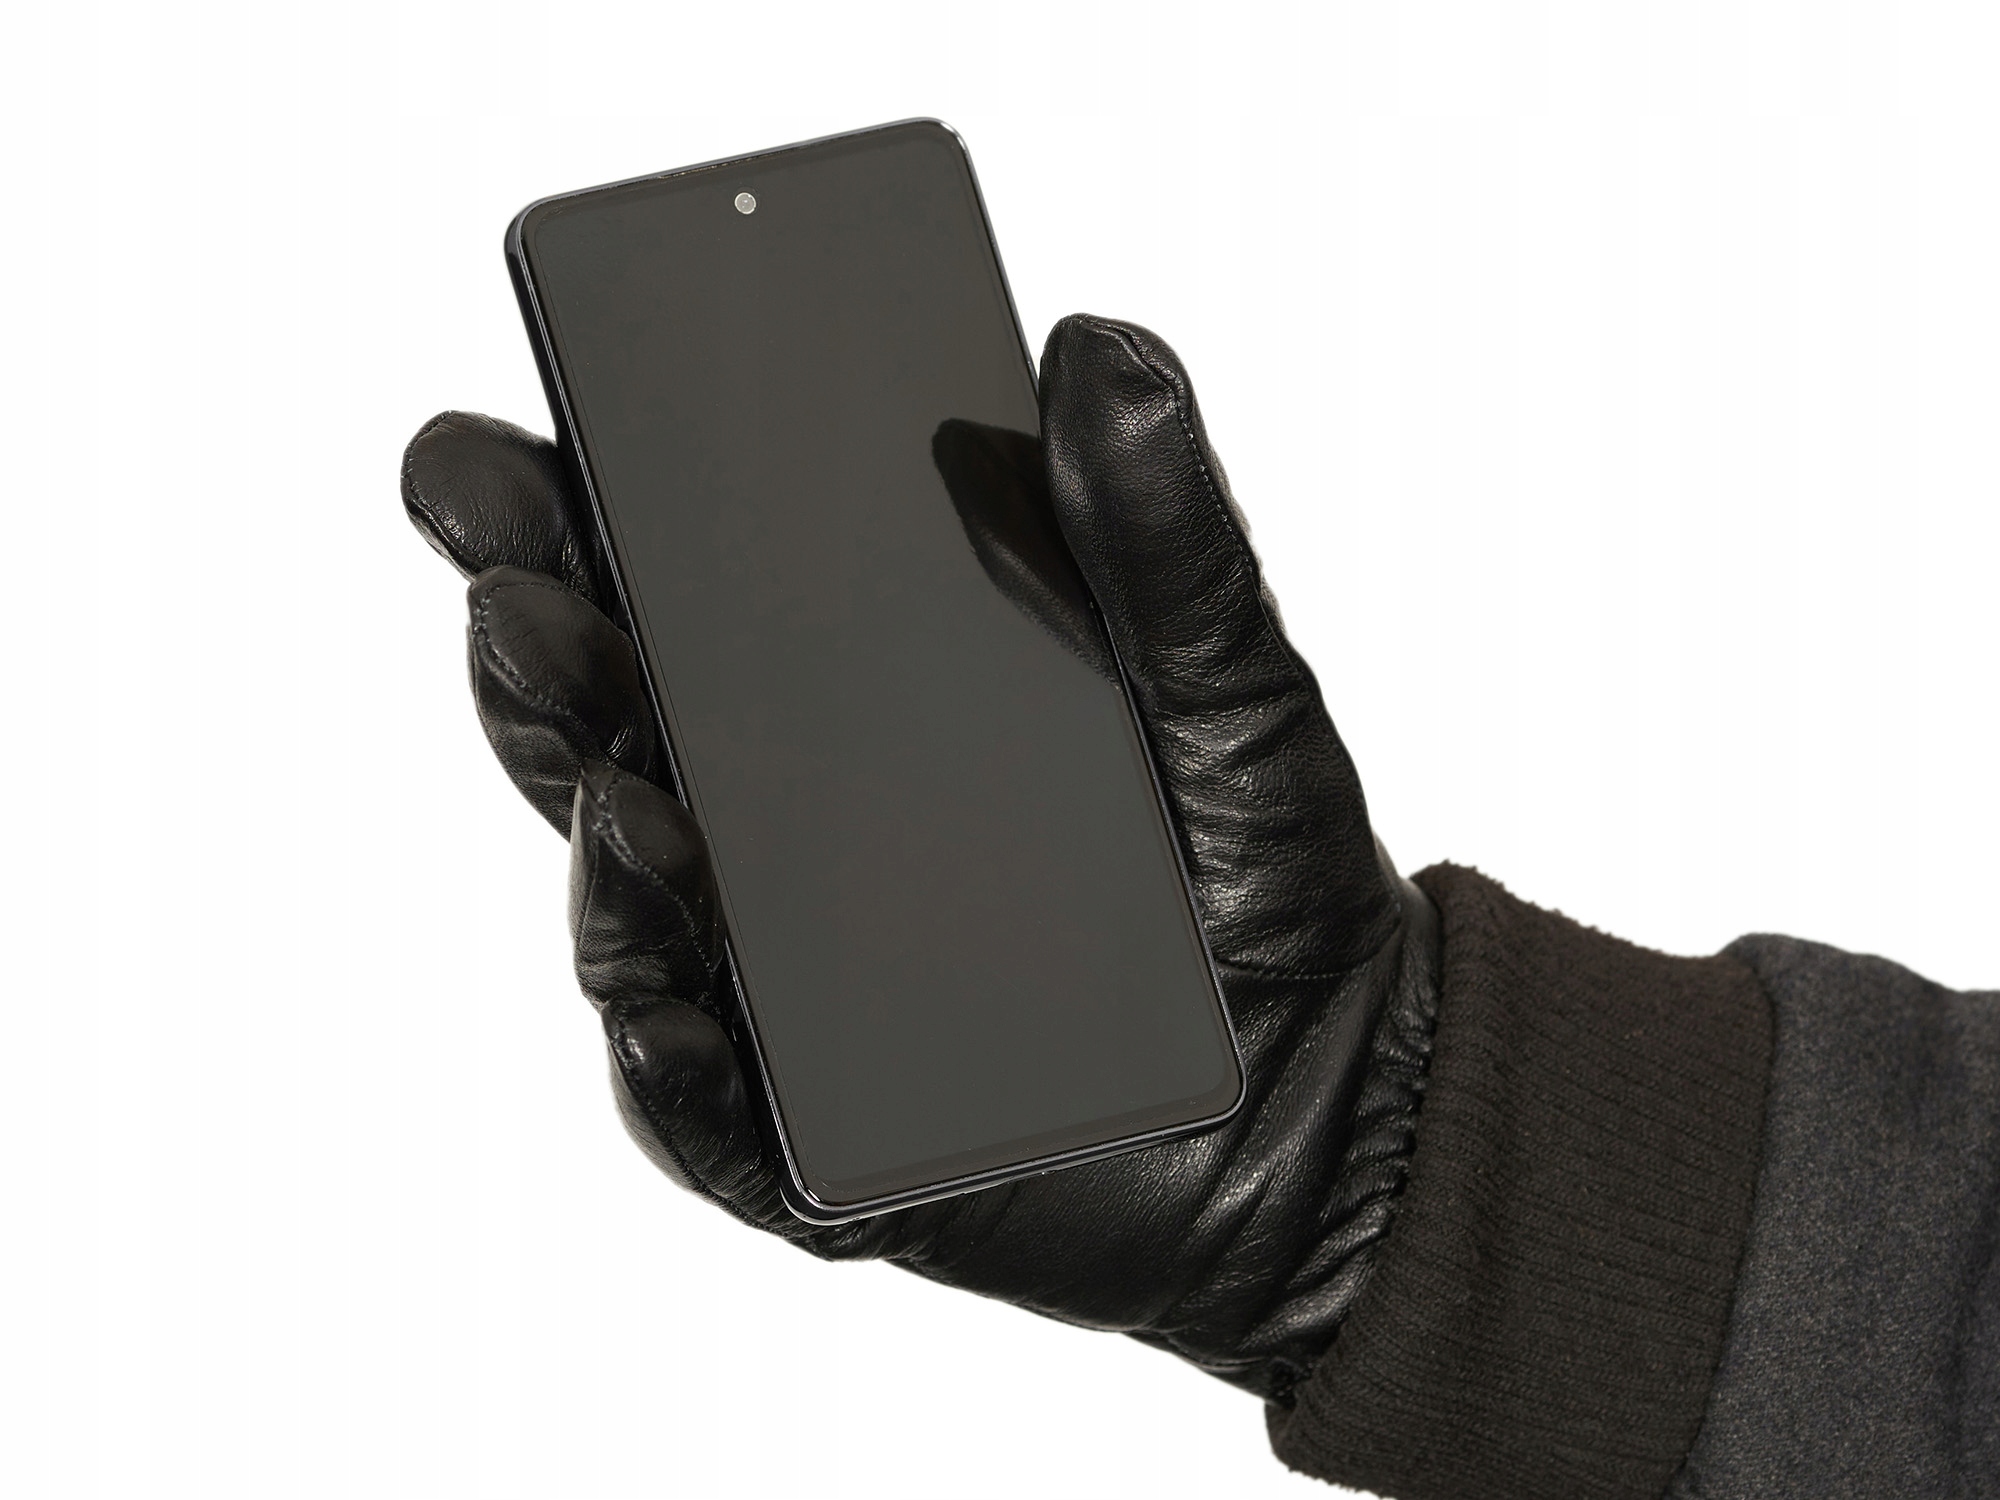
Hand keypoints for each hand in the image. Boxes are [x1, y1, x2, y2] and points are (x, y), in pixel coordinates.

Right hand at [400, 314, 1439, 1400]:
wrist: (1343, 1091)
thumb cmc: (1265, 867)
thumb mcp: (1225, 678)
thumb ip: (1160, 530)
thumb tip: (1103, 345)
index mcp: (843, 702)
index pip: (673, 594)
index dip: (569, 515)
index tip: (505, 440)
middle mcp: (782, 834)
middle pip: (615, 735)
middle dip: (540, 655)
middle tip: (511, 580)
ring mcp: (783, 991)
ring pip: (635, 914)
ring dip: (596, 850)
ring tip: (619, 792)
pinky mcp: (820, 1144)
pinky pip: (710, 1118)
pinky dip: (672, 1071)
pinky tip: (668, 1016)